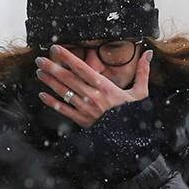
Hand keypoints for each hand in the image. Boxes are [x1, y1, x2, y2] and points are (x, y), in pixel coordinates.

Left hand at [35, 45, 151, 127]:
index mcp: (106, 88)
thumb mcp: (141, 93)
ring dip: (50, 82)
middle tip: (40, 58)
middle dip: (53, 67)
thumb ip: (142, 72)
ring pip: (64, 93)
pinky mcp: (82, 121)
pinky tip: (42, 95)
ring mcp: (86, 110)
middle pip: (69, 79)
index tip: (56, 48)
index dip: (68, 57)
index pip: (82, 68)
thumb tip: (149, 54)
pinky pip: (64, 111)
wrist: (131, 140)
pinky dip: (52, 103)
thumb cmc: (135, 115)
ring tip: (39, 72)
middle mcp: (93, 97)